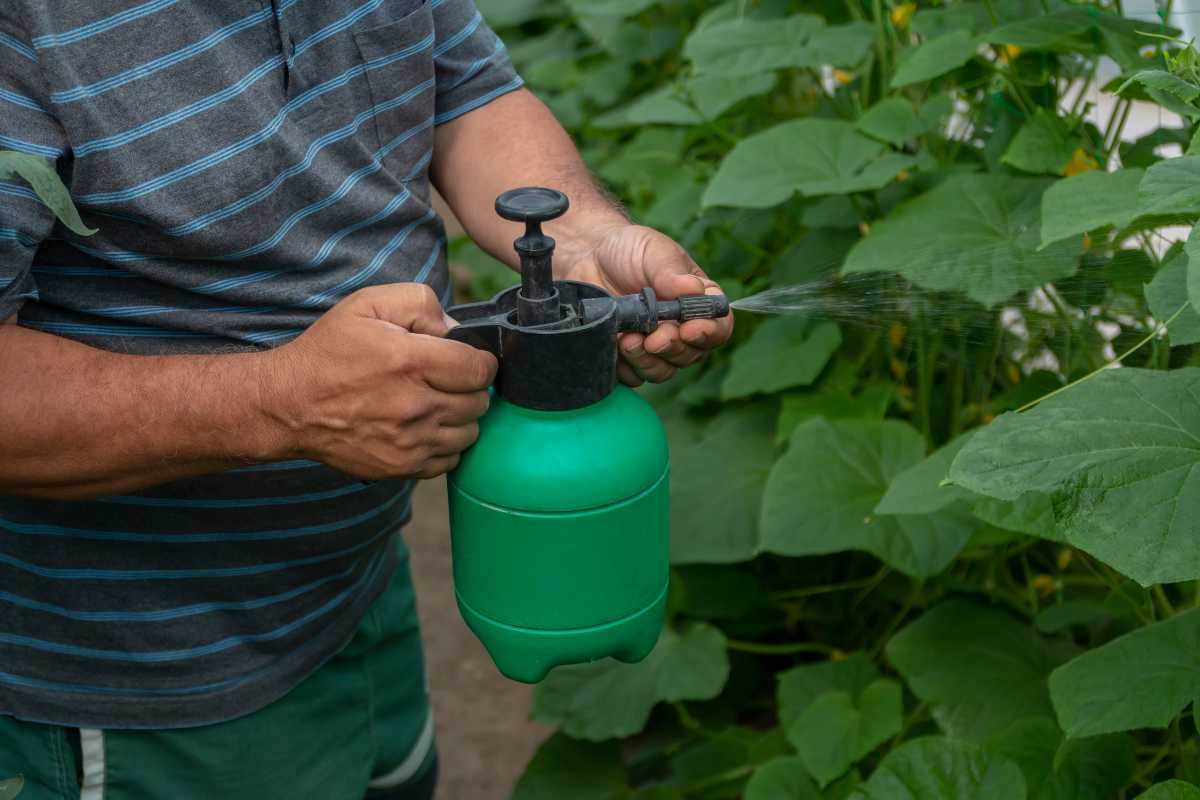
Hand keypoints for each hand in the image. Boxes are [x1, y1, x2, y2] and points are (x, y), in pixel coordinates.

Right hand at [266, 284, 496, 478]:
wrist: (289, 405)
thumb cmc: (329, 352)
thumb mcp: (368, 304)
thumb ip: (421, 304)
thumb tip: (455, 330)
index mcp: (411, 362)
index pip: (480, 369)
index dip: (480, 361)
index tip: (468, 359)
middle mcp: (415, 406)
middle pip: (479, 402)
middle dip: (470, 388)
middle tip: (448, 380)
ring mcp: (410, 442)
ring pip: (469, 434)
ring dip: (461, 418)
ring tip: (437, 403)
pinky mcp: (401, 467)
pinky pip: (449, 460)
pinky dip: (445, 445)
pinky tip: (425, 428)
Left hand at [558, 224, 732, 385]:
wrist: (587, 257)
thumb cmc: (629, 251)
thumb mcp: (654, 251)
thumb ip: (671, 272)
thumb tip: (693, 290)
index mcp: (698, 302)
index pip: (719, 326)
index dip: (709, 333)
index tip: (690, 329)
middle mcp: (681, 328)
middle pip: (691, 354)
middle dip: (673, 348)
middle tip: (654, 337)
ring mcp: (654, 345)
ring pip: (663, 370)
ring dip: (648, 361)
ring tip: (628, 340)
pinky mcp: (628, 357)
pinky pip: (634, 376)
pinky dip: (625, 367)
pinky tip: (614, 345)